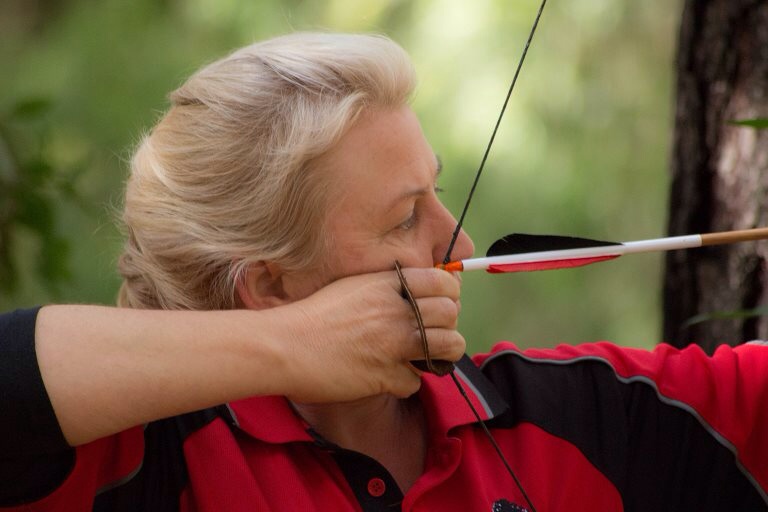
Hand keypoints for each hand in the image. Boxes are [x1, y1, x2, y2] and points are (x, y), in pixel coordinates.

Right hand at [278, 267, 464, 402]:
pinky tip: (389, 376)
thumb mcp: (353, 286)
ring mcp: (394, 343)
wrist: (284, 345)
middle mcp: (397, 311)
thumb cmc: (313, 315)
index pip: (444, 282)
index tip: (441, 304)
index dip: (449, 294)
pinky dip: (405, 382)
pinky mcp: (386, 375)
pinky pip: (415, 381)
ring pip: (449, 346)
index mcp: (388, 284)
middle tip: (434, 334)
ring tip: (426, 356)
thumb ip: (386, 287)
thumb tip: (416, 294)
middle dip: (448, 325)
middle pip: (451, 314)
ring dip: (441, 354)